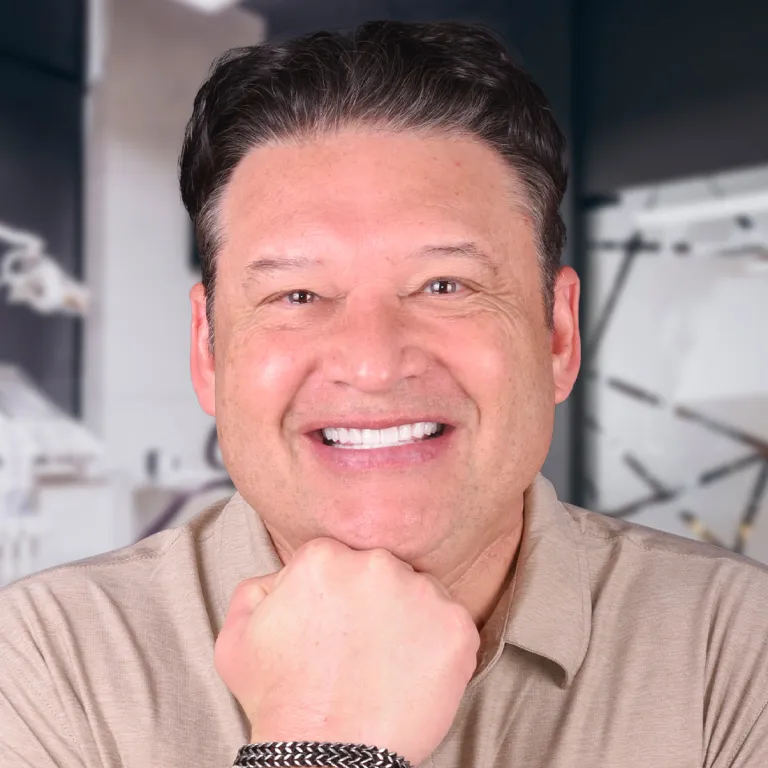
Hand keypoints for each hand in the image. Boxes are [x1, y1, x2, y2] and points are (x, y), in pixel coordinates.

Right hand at [215, 537, 479, 766]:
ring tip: (384, 665)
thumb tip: (283, 575)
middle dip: (372, 602)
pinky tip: (412, 675)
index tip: (333, 628)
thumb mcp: (239, 636)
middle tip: (358, 648)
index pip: (339, 559)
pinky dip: (439, 647)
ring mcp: (421, 594)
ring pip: (419, 594)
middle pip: (381, 570)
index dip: (334, 596)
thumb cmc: (280, 700)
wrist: (325, 757)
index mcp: (324, 557)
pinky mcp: (456, 627)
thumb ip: (258, 587)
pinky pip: (452, 625)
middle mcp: (375, 564)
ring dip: (407, 620)